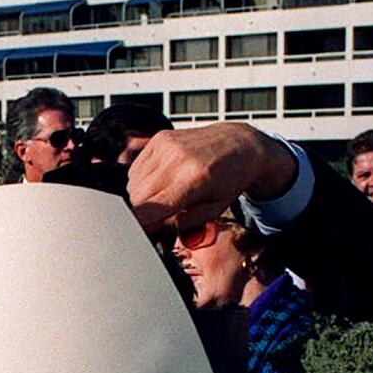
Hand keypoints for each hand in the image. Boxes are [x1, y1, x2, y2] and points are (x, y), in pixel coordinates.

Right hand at [127, 124, 298, 235]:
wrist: (239, 144)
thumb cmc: (229, 179)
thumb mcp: (214, 210)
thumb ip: (184, 223)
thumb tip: (155, 228)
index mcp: (194, 180)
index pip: (152, 207)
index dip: (139, 223)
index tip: (137, 233)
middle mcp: (177, 159)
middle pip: (137, 196)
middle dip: (142, 211)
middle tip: (157, 217)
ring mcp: (167, 146)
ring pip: (133, 183)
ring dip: (141, 196)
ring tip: (164, 196)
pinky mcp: (160, 138)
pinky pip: (136, 168)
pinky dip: (142, 180)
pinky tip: (161, 182)